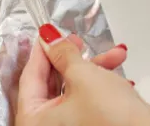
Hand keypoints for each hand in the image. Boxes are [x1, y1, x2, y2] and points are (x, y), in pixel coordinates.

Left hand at [16, 24, 149, 125]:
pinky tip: (118, 70)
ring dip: (94, 68)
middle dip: (71, 58)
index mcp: (35, 120)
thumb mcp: (83, 75)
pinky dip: (101, 83)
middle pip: (52, 82)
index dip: (42, 51)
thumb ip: (63, 53)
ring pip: (73, 88)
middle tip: (77, 40)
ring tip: (115, 54)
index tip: (48, 33)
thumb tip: (50, 38)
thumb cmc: (113, 118)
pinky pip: (87, 99)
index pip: (31, 77)